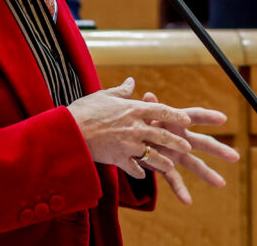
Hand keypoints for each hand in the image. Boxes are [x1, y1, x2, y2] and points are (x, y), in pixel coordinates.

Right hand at [67, 77, 194, 179]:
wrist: (68, 131)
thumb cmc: (84, 110)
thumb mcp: (104, 95)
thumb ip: (121, 91)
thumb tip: (131, 81)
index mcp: (133, 109)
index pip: (161, 110)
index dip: (175, 115)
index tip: (186, 119)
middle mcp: (135, 127)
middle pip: (162, 135)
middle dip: (176, 141)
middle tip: (187, 146)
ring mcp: (128, 144)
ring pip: (153, 155)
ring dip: (163, 161)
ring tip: (170, 165)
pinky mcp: (118, 159)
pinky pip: (134, 168)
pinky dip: (139, 172)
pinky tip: (143, 175)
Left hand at [140, 91, 238, 203]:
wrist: (129, 137)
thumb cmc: (139, 121)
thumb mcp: (143, 113)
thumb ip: (148, 107)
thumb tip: (149, 95)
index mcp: (176, 121)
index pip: (196, 116)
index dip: (208, 117)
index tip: (223, 118)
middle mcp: (181, 138)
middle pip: (204, 143)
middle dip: (219, 150)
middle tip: (235, 157)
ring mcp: (176, 154)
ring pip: (195, 164)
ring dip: (208, 174)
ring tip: (221, 184)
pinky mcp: (167, 167)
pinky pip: (175, 180)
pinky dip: (180, 191)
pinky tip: (187, 201)